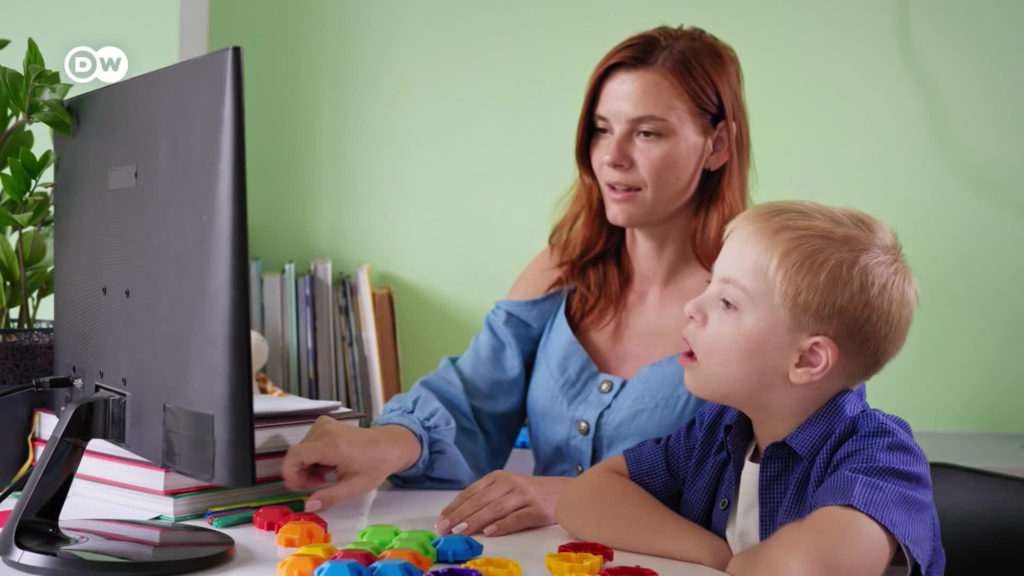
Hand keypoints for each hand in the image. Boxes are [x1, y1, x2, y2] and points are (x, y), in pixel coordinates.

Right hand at [281, 418, 419, 511]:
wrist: (389, 445)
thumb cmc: (374, 466)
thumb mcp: (354, 487)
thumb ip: (330, 497)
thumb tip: (308, 506)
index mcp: (332, 445)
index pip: (295, 455)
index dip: (291, 473)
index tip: (301, 487)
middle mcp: (325, 430)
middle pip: (297, 453)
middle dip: (301, 472)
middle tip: (319, 484)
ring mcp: (324, 424)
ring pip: (301, 449)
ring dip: (308, 465)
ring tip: (327, 474)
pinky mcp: (324, 423)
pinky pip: (308, 442)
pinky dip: (312, 455)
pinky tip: (327, 463)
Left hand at [434, 471, 569, 536]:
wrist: (568, 493)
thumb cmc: (533, 494)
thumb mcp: (508, 489)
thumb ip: (488, 499)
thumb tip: (458, 517)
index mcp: (499, 477)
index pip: (471, 492)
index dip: (455, 507)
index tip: (440, 520)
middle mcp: (510, 483)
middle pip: (480, 501)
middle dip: (459, 515)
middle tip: (444, 529)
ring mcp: (525, 496)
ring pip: (495, 509)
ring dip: (475, 520)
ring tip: (460, 531)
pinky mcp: (538, 510)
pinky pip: (517, 518)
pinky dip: (503, 525)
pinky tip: (490, 532)